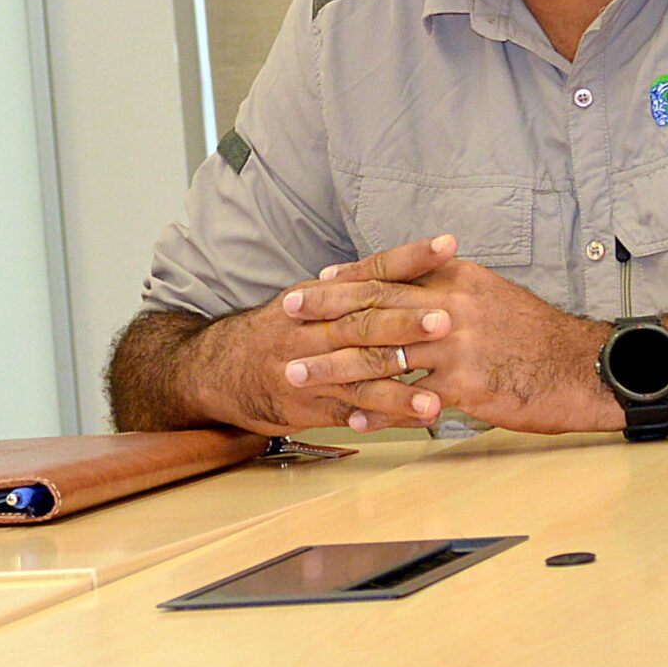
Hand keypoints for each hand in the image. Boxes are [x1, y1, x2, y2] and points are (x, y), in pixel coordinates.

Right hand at [189, 236, 459, 432]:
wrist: (220, 369)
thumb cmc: (277, 330)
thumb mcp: (308, 298)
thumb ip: (354, 285)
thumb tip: (409, 263)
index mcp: (321, 295)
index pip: (371, 270)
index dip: (409, 258)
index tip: (447, 245)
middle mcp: (315, 328)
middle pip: (365, 322)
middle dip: (406, 322)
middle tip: (447, 320)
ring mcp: (312, 369)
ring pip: (359, 374)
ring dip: (400, 387)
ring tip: (437, 396)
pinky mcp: (309, 405)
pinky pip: (353, 412)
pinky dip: (387, 418)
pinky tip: (417, 421)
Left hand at [287, 235, 618, 432]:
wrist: (585, 367)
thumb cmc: (537, 335)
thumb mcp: (492, 295)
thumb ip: (449, 289)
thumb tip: (412, 284)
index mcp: (456, 280)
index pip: (389, 274)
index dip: (346, 280)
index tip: (312, 284)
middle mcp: (451, 307)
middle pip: (374, 308)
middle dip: (324, 314)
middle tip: (284, 318)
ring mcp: (457, 347)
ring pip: (382, 354)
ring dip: (334, 366)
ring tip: (299, 375)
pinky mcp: (467, 386)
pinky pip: (410, 399)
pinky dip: (377, 410)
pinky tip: (349, 419)